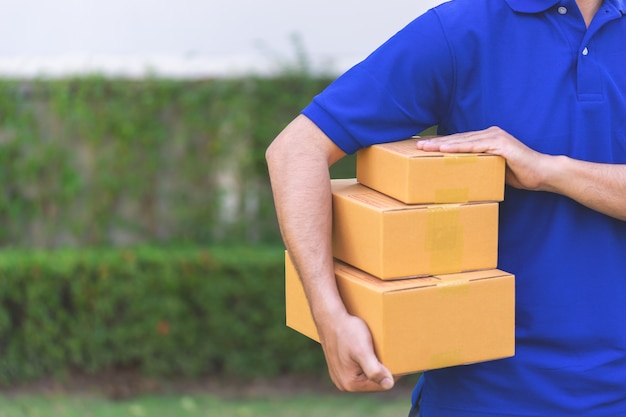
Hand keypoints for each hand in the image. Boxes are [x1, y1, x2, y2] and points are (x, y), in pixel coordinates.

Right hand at [317, 312, 394, 391]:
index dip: (392, 373)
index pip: (380, 385)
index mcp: (350, 383)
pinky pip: (358, 368)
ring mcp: (340, 375)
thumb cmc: (346, 331)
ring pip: (366, 375)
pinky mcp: (340, 366)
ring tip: (377, 351)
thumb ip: (375, 371)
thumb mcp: (363, 351)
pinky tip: (366, 350)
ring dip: (374, 365)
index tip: (398, 361)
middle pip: (373, 382)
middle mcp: (343, 383)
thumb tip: (388, 384)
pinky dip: (366, 361)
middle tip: (387, 353)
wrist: (330, 317)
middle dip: (382, 370)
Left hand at [416, 127, 551, 190]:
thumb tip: (460, 176)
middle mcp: (489, 134)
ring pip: (462, 141)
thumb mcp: (492, 171)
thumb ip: (478, 168)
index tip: (424, 148)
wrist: (542, 174)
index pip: (459, 142)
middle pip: (457, 139)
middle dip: (436, 143)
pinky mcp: (500, 144)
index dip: (441, 144)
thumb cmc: (519, 174)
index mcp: (486, 139)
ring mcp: (495, 137)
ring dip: (441, 145)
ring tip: (424, 148)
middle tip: (416, 146)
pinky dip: (458, 149)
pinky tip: (444, 150)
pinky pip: (474, 147)